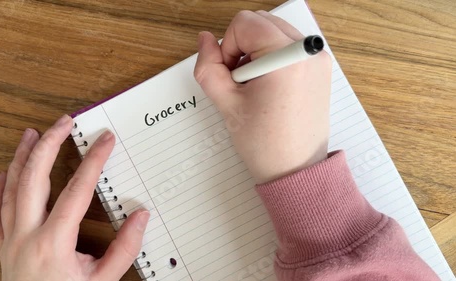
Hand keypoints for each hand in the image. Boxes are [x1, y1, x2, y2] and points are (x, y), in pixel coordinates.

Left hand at [0, 115, 149, 280]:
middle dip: (49, 143)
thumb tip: (140, 216)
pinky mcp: (3, 247)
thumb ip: (125, 248)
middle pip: (33, 177)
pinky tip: (5, 174)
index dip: (93, 160)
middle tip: (64, 122)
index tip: (105, 140)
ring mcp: (10, 240)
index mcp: (53, 243)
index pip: (77, 189)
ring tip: (31, 134)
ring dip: (21, 157)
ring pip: (10, 188)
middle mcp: (26, 235)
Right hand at [194, 10, 331, 183]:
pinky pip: (289, 46)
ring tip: (255, 86)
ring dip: (257, 51)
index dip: (229, 47)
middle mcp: (309, 51)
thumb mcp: (227, 103)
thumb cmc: (266, 144)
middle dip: (243, 46)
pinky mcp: (319, 68)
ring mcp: (318, 59)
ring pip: (274, 31)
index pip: (245, 23)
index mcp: (288, 58)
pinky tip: (268, 86)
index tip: (232, 76)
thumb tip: (205, 40)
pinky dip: (272, 57)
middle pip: (261, 21)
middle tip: (241, 81)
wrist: (295, 170)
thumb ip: (209, 66)